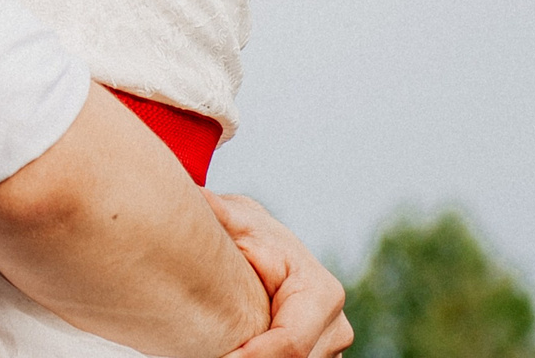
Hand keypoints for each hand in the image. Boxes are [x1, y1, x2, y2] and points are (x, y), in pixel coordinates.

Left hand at [207, 194, 351, 357]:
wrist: (271, 249)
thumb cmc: (254, 236)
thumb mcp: (240, 223)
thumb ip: (222, 214)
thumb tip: (198, 193)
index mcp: (321, 293)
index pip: (290, 344)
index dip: (253, 356)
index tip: (221, 356)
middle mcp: (336, 326)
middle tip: (215, 352)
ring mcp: (332, 347)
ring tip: (224, 349)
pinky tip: (238, 350)